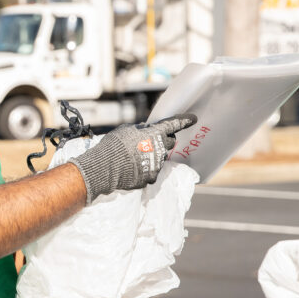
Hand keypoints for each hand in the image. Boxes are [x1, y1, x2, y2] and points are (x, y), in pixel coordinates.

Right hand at [70, 114, 196, 203]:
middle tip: (151, 141)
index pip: (174, 125)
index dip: (184, 120)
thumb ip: (139, 129)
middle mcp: (160, 150)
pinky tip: (133, 168)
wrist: (105, 167)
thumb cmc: (114, 144)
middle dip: (164, 140)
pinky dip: (145, 169)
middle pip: (170, 143)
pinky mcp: (150, 178)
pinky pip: (151, 171)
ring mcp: (157, 166)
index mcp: (155, 134)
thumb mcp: (125, 130)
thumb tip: (145, 130)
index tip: (193, 119)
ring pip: (160, 158)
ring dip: (152, 156)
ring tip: (136, 157)